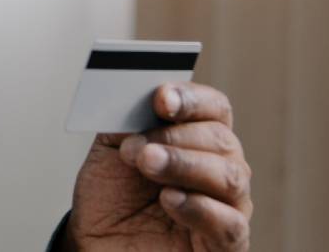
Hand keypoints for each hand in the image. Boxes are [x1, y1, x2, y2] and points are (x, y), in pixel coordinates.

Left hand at [65, 82, 252, 250]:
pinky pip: (229, 224)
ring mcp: (227, 206)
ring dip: (184, 164)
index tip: (162, 98)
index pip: (213, 107)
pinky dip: (199, 207)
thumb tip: (133, 91)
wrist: (99, 243)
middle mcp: (219, 167)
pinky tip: (169, 199)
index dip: (190, 99)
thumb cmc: (112, 197)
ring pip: (229, 176)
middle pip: (221, 138)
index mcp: (196, 138)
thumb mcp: (110, 150)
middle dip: (175, 136)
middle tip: (137, 146)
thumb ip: (126, 120)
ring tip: (148, 163)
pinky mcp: (225, 244)